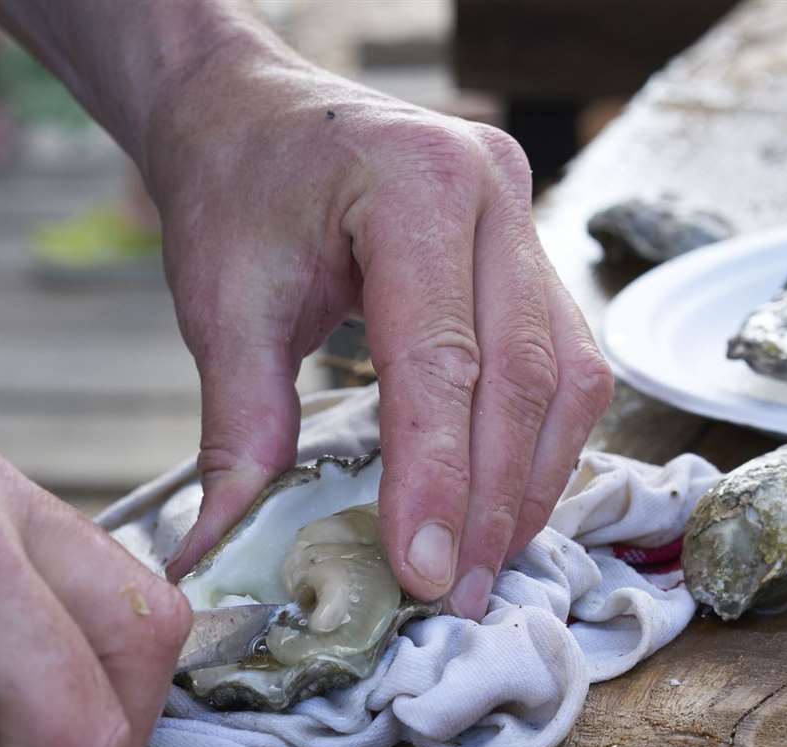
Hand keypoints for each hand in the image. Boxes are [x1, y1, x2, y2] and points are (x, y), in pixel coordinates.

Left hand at [151, 48, 613, 617]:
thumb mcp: (223, 304)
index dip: (438, 476)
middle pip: (524, 377)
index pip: (442, 360)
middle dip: (494, 500)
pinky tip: (506, 498)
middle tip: (461, 593)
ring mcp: (524, 221)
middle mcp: (495, 195)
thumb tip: (221, 543)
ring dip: (530, 480)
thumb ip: (238, 426)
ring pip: (566, 376)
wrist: (253, 114)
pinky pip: (562, 362)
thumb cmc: (235, 192)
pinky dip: (538, 442)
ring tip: (487, 562)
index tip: (421, 571)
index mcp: (416, 187)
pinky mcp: (526, 255)